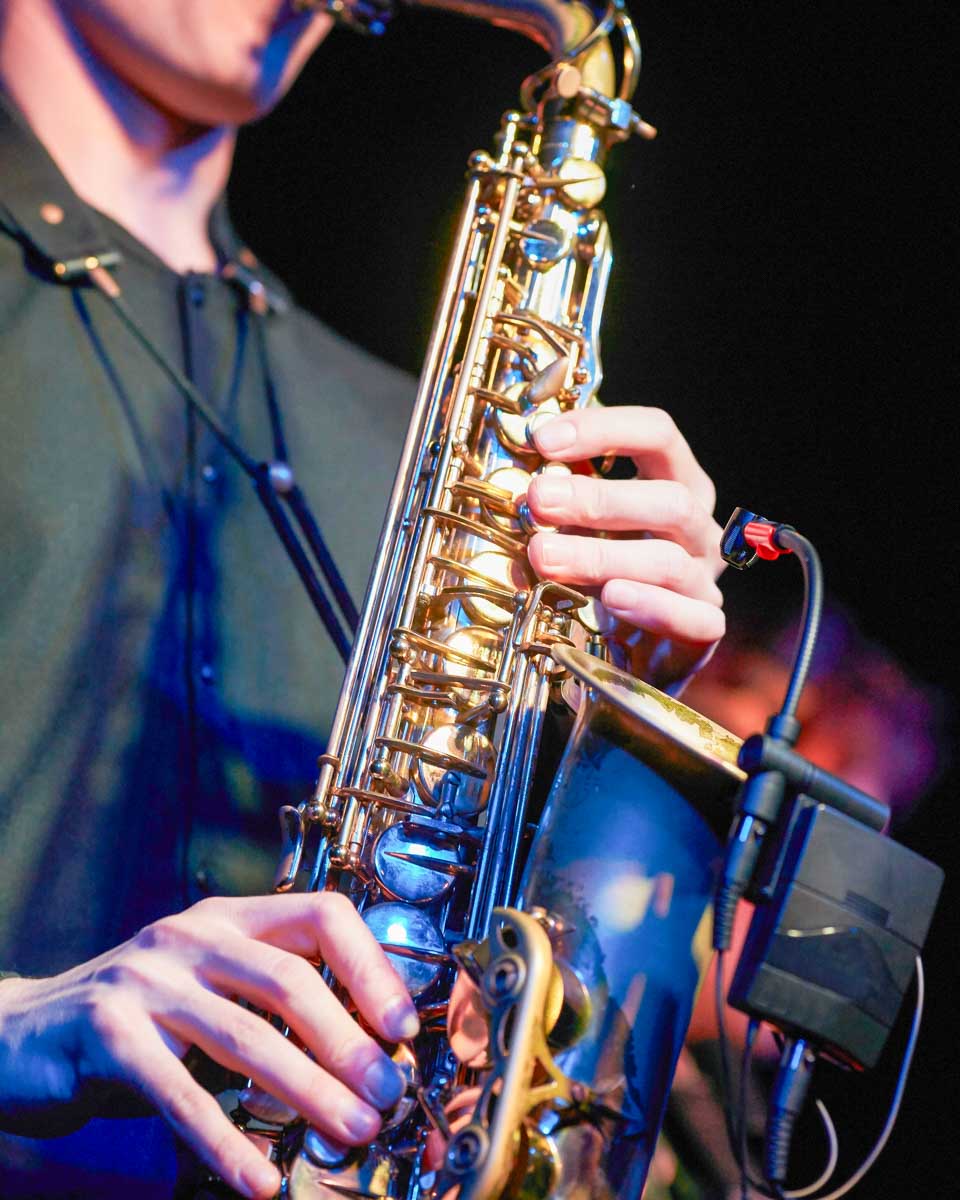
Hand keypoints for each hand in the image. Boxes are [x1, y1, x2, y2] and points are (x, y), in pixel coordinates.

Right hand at [0, 893, 418, 1199]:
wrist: (23, 1034)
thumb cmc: (141, 1020)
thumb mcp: (210, 989)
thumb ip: (270, 1006)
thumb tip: (366, 1058)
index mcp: (230, 917)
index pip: (322, 914)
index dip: (372, 967)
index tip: (403, 1027)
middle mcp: (193, 935)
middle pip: (292, 980)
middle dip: (349, 1042)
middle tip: (387, 1094)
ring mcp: (148, 979)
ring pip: (247, 1036)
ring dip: (308, 1089)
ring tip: (352, 1130)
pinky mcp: (109, 1033)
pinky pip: (181, 1093)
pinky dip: (226, 1139)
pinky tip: (261, 1179)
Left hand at [526, 406, 725, 687]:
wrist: (626, 655)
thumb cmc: (600, 575)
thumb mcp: (577, 528)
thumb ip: (557, 500)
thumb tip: (514, 478)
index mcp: (676, 482)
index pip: (659, 434)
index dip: (604, 429)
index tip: (543, 439)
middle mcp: (697, 528)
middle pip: (669, 498)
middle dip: (597, 498)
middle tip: (537, 499)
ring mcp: (704, 581)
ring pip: (669, 560)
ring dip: (602, 555)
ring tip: (544, 555)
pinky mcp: (703, 632)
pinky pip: (690, 619)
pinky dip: (649, 605)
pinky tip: (611, 596)